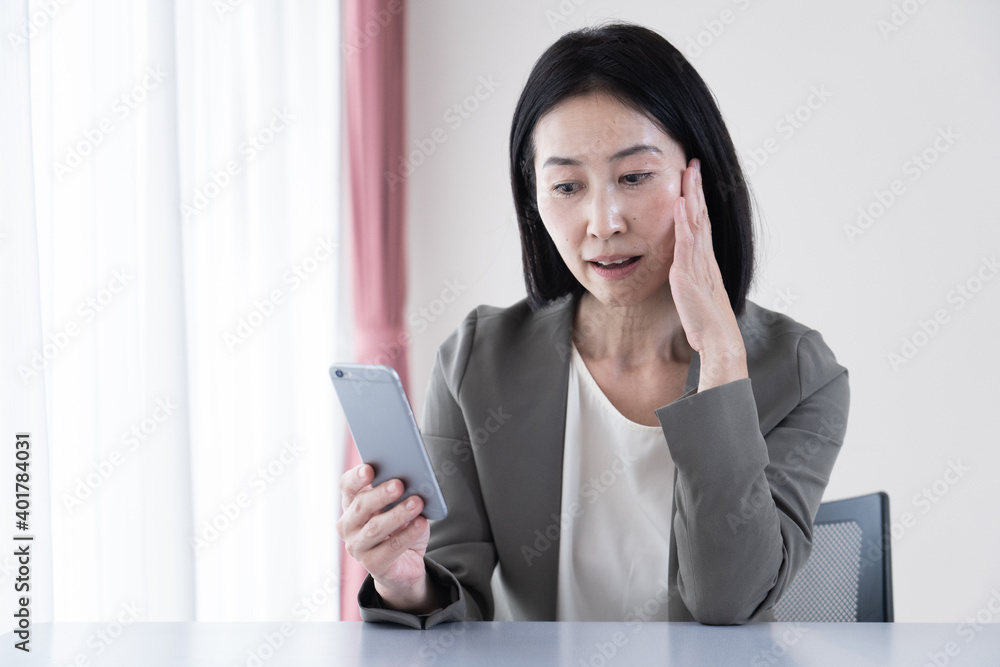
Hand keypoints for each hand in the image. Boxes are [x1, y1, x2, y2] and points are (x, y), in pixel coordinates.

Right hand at [337, 463, 435, 610]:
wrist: (404, 564)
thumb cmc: (399, 528)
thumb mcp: (398, 507)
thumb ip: (400, 494)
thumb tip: (413, 481)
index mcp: (352, 504)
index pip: (347, 487)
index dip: (356, 477)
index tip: (369, 469)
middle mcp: (349, 525)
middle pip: (360, 506)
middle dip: (380, 494)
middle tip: (399, 484)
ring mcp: (357, 546)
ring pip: (375, 528)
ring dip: (397, 514)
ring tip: (416, 503)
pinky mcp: (372, 564)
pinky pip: (391, 548)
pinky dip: (408, 534)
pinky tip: (421, 523)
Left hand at [670, 158, 747, 390]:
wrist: (719, 340)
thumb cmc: (707, 322)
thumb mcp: (696, 292)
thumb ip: (691, 277)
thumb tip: (681, 268)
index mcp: (705, 260)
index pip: (702, 222)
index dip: (697, 199)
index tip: (693, 178)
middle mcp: (705, 257)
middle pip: (701, 214)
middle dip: (696, 188)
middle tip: (693, 162)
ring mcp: (699, 263)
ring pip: (696, 222)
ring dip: (691, 195)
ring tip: (688, 171)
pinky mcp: (690, 273)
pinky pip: (686, 242)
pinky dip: (682, 221)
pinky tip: (678, 203)